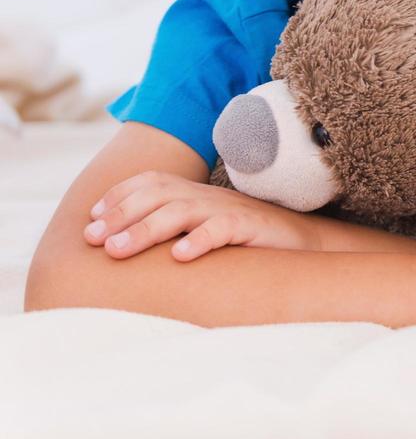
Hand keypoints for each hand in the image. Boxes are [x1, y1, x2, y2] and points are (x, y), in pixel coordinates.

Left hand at [83, 170, 315, 260]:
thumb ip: (171, 228)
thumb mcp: (203, 227)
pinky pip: (223, 229)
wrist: (301, 241)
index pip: (150, 182)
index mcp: (194, 193)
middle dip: (121, 215)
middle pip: (158, 194)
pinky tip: (180, 256)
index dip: (118, 196)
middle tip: (94, 241)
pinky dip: (199, 240)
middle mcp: (208, 196)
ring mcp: (230, 210)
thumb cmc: (243, 240)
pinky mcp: (252, 227)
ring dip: (146, 229)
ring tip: (119, 250)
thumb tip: (121, 245)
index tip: (91, 220)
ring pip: (182, 211)